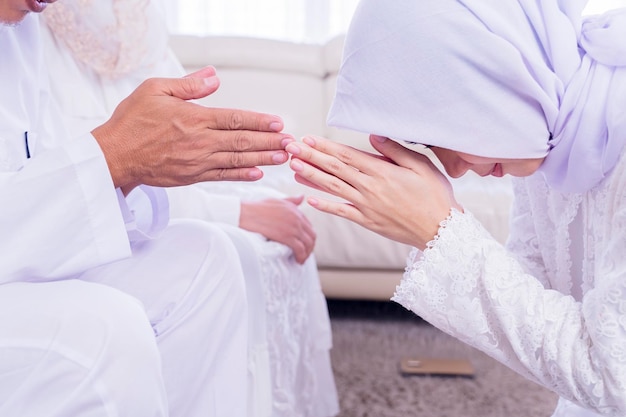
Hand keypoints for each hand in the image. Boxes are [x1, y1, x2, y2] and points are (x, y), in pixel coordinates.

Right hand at [92, 66, 291, 191]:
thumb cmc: (132, 120)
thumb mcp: (155, 90)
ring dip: (263, 158)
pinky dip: (241, 175)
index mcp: (194, 118)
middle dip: (270, 142)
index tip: (279, 123)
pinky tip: (257, 173)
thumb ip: (188, 85)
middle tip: (292, 143)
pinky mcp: (192, 176)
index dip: (259, 121)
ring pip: (237, 160)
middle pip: (242, 141)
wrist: (115, 156)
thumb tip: (214, 76)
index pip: (235, 119)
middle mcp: (200, 142)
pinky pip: (222, 176)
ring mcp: (197, 162)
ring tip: (283, 158)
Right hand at [239, 196, 315, 263]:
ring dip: (306, 254)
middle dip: (310, 247)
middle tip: (303, 255)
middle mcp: (296, 217)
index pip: (309, 226)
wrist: (244, 213)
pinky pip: (300, 249)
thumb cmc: (256, 208)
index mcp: (295, 210)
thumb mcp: (276, 201)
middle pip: (311, 236)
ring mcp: (292, 227)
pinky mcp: (286, 236)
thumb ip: (291, 201)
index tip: (303, 245)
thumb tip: (302, 197)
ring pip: (308, 243)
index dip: (308, 237)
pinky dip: (301, 256)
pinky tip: (297, 260)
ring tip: (300, 259)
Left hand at [285, 135, 460, 249]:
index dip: (325, 147)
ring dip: (311, 177)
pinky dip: (325, 206)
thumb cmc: (435, 196)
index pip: (347, 156)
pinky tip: (310, 199)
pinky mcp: (367, 221)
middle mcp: (370, 188)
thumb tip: (373, 136)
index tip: (308, 139)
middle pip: (334, 169)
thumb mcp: (422, 166)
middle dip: (311, 157)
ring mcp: (367, 206)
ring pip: (333, 188)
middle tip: (291, 148)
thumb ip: (396, 150)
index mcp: (383, 171)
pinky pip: (342, 212)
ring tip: (293, 167)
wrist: (440, 230)